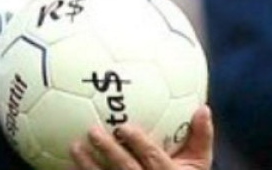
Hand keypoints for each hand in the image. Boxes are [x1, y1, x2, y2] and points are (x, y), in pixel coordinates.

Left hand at [70, 106, 212, 169]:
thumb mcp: (197, 164)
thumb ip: (200, 137)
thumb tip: (203, 108)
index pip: (153, 159)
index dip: (139, 144)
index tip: (124, 128)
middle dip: (109, 151)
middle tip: (92, 131)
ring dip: (88, 165)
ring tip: (74, 147)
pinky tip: (69, 164)